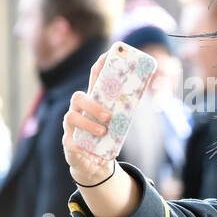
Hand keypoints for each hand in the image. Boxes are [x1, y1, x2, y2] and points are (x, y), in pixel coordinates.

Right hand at [62, 53, 115, 183]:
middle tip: (109, 117)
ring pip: (71, 117)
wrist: (94, 162)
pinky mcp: (69, 143)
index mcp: (93, 101)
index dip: (100, 65)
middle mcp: (78, 110)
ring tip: (103, 133)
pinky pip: (71, 143)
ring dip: (89, 125)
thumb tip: (148, 85)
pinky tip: (95, 155)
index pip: (94, 79)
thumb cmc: (107, 137)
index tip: (109, 54)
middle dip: (93, 105)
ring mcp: (71, 126)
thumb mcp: (119, 122)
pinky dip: (84, 149)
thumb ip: (128, 107)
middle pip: (78, 97)